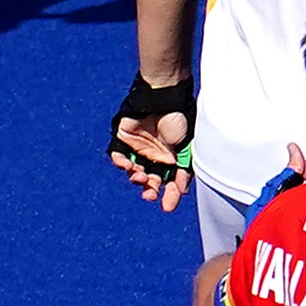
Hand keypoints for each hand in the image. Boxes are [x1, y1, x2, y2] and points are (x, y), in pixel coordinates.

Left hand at [108, 71, 194, 207]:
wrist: (163, 98)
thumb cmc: (179, 119)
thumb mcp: (187, 147)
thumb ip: (184, 170)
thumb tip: (181, 191)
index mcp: (170, 158)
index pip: (168, 182)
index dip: (168, 195)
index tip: (167, 207)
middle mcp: (154, 155)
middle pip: (149, 180)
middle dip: (149, 190)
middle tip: (149, 195)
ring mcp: (138, 147)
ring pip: (133, 171)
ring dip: (136, 178)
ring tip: (140, 177)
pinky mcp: (124, 138)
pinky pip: (118, 156)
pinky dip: (120, 163)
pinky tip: (127, 165)